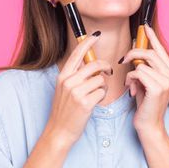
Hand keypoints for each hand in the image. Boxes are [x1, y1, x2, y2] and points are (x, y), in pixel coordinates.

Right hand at [45, 33, 111, 147]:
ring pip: (100, 79)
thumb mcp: (65, 89)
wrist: (59, 131)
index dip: (87, 43)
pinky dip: (102, 96)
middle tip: (108, 70)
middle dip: (105, 66)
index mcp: (63, 76)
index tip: (95, 36)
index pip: (77, 54)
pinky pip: (102, 91)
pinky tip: (95, 102)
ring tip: (95, 94)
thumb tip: (91, 65)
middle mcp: (68, 81)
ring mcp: (76, 92)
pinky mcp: (85, 102)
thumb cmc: (65, 110)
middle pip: (94, 65)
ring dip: (102, 86)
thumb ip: (75, 76)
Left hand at [122, 24, 168, 133]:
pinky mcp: (157, 88)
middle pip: (149, 53)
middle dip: (133, 54)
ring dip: (130, 72)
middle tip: (122, 60)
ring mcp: (166, 81)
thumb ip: (144, 68)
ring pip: (142, 63)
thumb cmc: (145, 104)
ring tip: (130, 83)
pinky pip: (138, 73)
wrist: (149, 125)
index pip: (161, 49)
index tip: (145, 27)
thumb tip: (134, 52)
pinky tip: (131, 90)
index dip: (152, 37)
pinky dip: (130, 79)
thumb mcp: (145, 82)